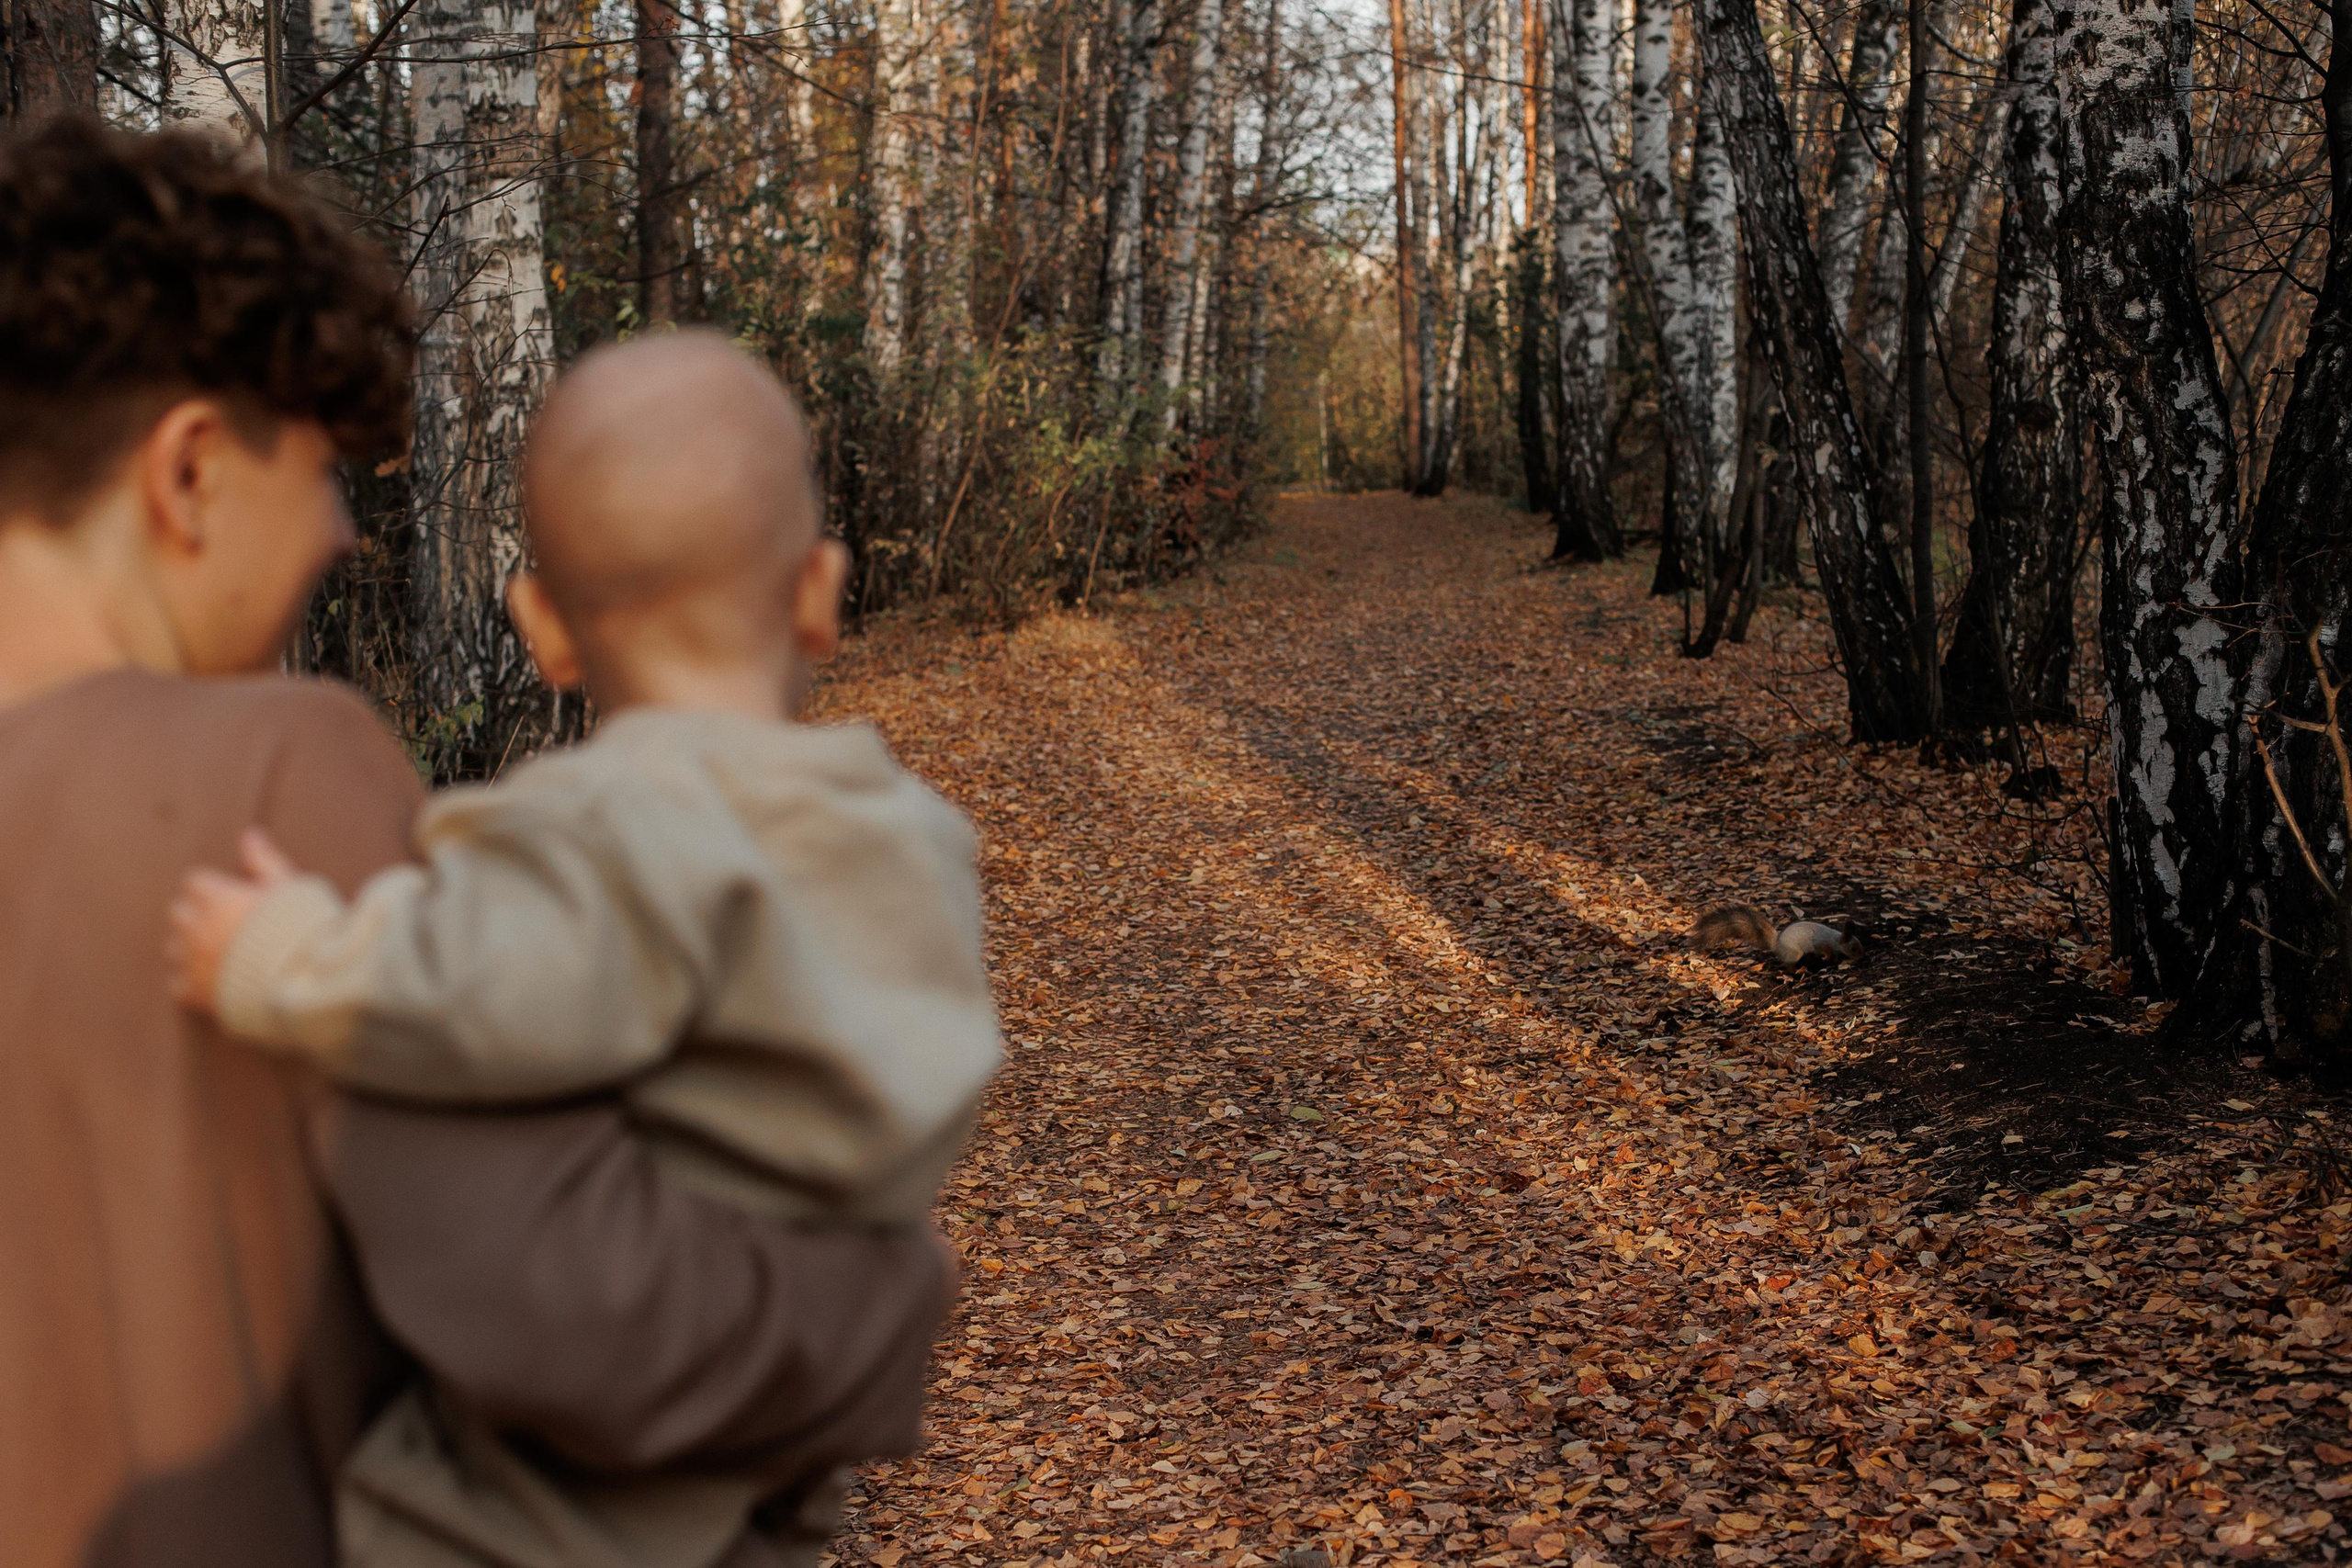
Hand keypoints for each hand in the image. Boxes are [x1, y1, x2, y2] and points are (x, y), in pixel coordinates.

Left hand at [167, 828, 300, 1014]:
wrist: (305, 980)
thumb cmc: (301, 929)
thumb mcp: (289, 887)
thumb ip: (264, 861)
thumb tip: (250, 835)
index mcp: (218, 899)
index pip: (194, 882)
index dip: (213, 888)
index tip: (229, 896)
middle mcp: (198, 928)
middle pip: (177, 911)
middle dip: (195, 914)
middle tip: (222, 922)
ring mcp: (193, 961)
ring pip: (173, 947)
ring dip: (189, 946)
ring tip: (217, 951)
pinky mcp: (195, 992)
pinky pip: (176, 983)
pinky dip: (189, 981)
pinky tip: (211, 979)